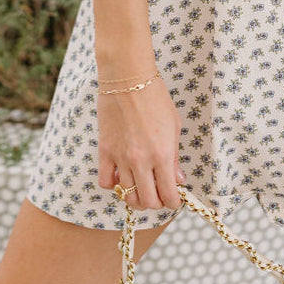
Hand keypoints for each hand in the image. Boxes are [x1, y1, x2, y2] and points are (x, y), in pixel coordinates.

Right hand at [97, 76, 183, 210]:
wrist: (128, 79)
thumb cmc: (156, 99)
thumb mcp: (174, 127)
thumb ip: (175, 157)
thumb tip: (178, 180)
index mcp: (163, 154)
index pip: (168, 195)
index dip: (173, 202)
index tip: (174, 199)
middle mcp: (141, 160)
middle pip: (147, 201)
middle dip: (156, 203)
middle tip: (158, 195)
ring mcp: (121, 157)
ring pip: (127, 196)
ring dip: (136, 198)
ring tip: (141, 188)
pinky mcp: (105, 151)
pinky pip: (105, 182)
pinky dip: (114, 186)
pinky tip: (121, 177)